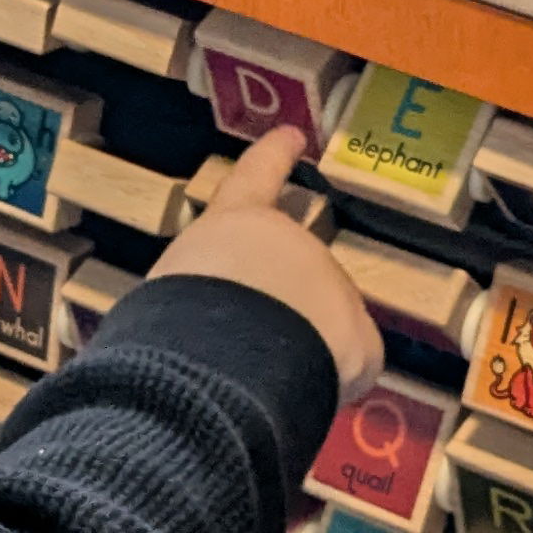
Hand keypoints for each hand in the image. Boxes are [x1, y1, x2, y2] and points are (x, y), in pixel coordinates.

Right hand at [145, 127, 382, 400]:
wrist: (227, 347)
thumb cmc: (178, 317)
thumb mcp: (171, 288)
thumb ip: (197, 292)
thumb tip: (193, 330)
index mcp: (234, 225)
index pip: (253, 180)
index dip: (272, 157)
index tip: (292, 135)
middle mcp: (292, 244)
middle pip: (289, 281)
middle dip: (275, 314)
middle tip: (237, 348)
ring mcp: (334, 286)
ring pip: (317, 331)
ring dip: (294, 354)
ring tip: (257, 378)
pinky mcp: (361, 338)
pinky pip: (344, 371)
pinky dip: (325, 388)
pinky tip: (295, 397)